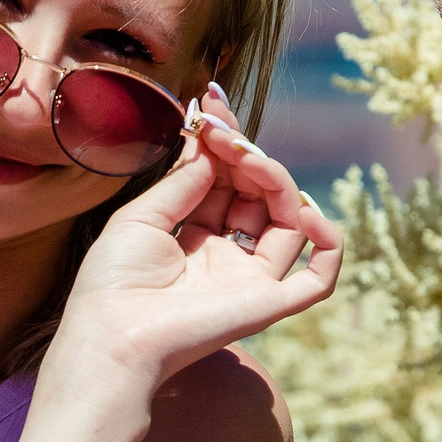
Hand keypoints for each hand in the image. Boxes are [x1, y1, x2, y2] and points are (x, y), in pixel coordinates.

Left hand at [47, 92, 344, 396]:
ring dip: (278, 181)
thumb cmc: (114, 282)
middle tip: (223, 131)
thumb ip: (185, 179)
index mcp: (194, 236)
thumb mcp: (142, 215)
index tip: (211, 103)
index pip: (226, 180)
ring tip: (247, 159)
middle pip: (260, 193)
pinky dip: (328, 244)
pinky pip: (318, 277)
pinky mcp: (270, 304)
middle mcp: (227, 256)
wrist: (113, 338)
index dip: (225, 142)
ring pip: (290, 220)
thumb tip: (214, 144)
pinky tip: (305, 212)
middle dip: (247, 154)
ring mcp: (251, 279)